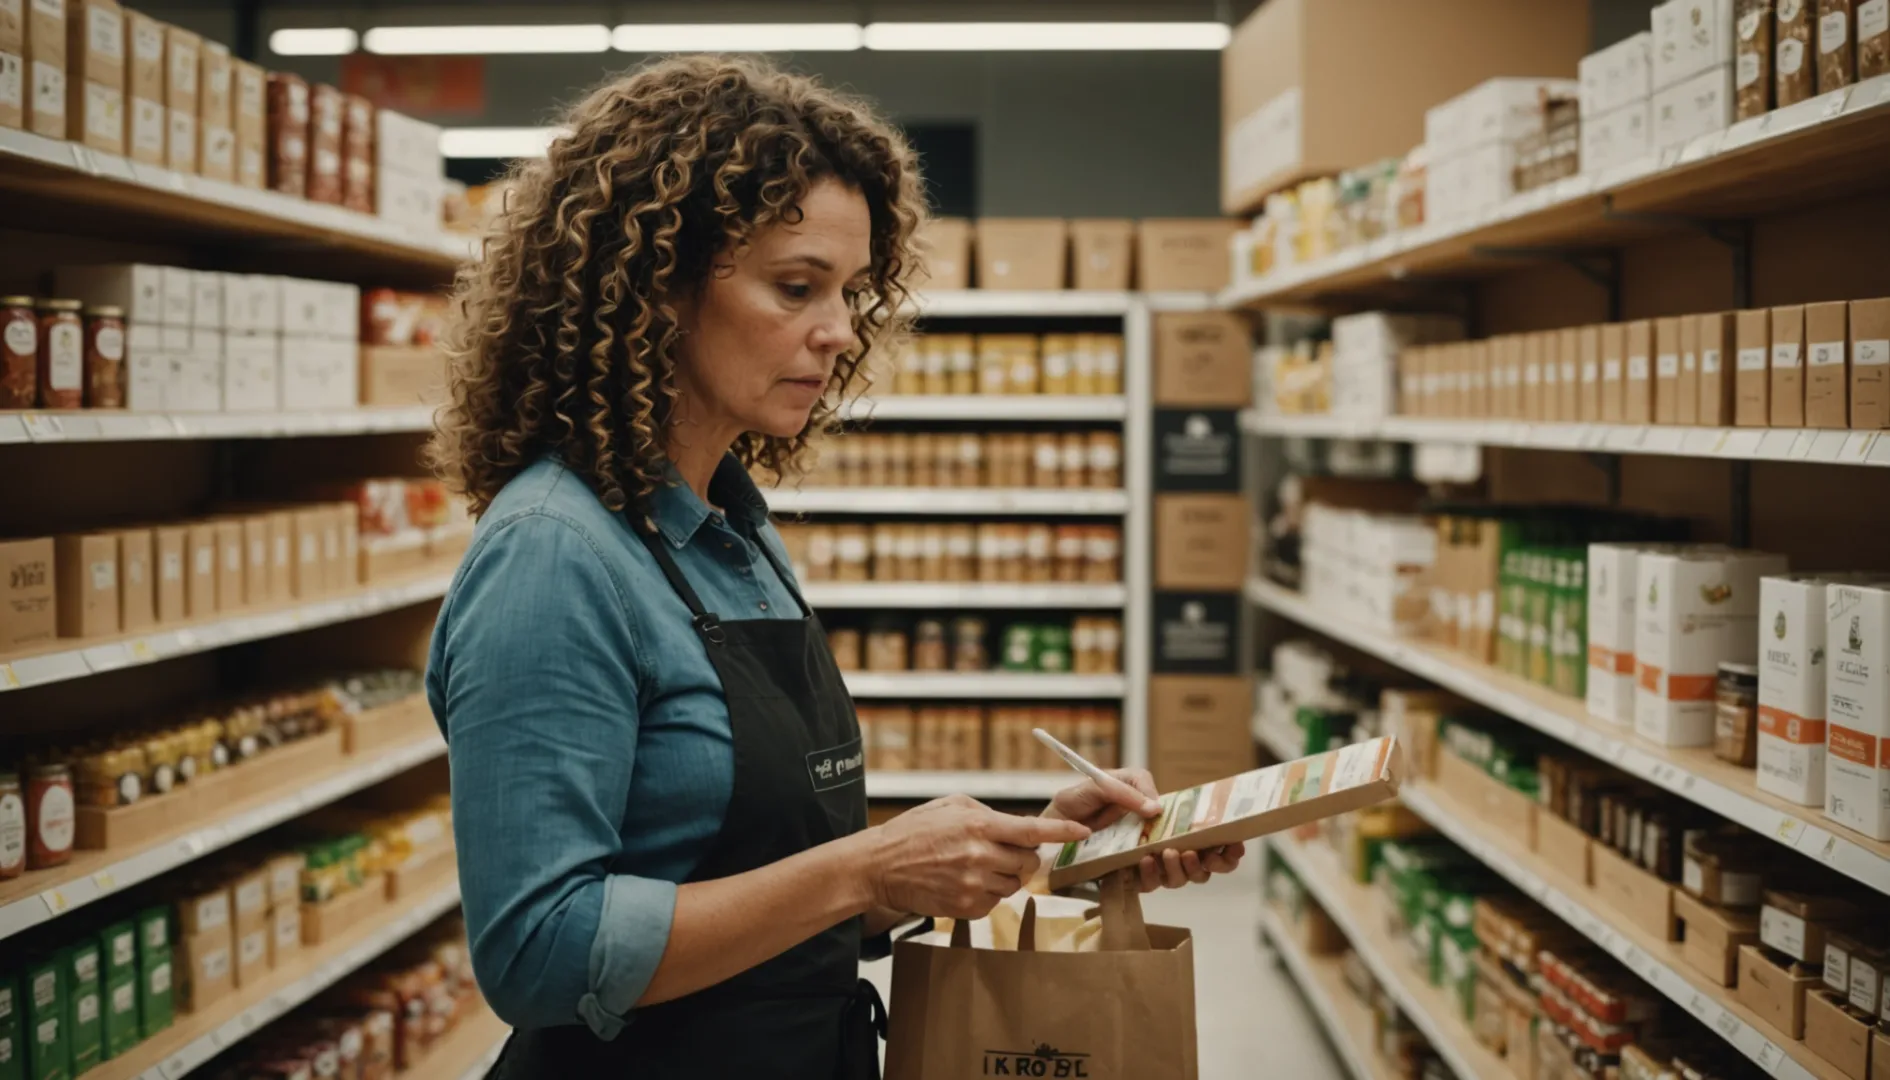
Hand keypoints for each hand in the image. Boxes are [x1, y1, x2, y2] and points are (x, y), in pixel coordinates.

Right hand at [860, 794, 1088, 919]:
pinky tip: (965, 881)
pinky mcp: (966, 908)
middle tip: (1004, 852)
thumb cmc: (914, 831)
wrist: (880, 865)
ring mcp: (973, 885)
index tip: (1082, 833)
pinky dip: (988, 893)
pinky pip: (995, 902)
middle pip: (1028, 863)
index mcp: (979, 825)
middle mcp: (979, 855)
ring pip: (1014, 885)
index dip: (1061, 833)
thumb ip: (988, 814)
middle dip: (1023, 858)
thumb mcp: (952, 806)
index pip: (1031, 831)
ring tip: (975, 866)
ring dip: (1005, 877)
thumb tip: (1019, 826)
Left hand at [1046, 768, 1246, 892]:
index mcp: (1162, 819)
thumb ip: (1131, 786)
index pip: (1202, 834)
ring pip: (1181, 878)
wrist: (1046, 827)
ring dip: (1184, 869)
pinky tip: (1149, 861)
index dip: (1225, 843)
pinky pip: (1150, 885)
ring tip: (1173, 853)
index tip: (1236, 842)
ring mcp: (1144, 863)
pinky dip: (1155, 875)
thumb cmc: (1077, 801)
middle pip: (1202, 863)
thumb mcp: (1103, 781)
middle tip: (1211, 853)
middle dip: (1215, 862)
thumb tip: (1157, 808)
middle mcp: (1159, 844)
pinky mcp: (1126, 879)